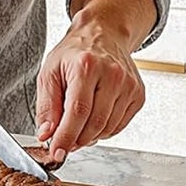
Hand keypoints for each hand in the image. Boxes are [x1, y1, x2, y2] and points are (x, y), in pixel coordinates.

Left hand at [34, 20, 144, 163]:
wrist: (103, 34)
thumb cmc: (74, 53)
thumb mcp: (50, 73)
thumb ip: (46, 106)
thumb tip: (47, 135)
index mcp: (86, 65)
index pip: (77, 111)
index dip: (66, 137)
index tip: (57, 152)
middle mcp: (112, 74)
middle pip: (94, 123)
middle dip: (76, 140)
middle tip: (64, 140)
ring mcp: (129, 84)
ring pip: (108, 128)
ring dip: (90, 136)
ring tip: (79, 123)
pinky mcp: (138, 93)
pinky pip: (120, 126)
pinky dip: (104, 129)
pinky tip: (95, 116)